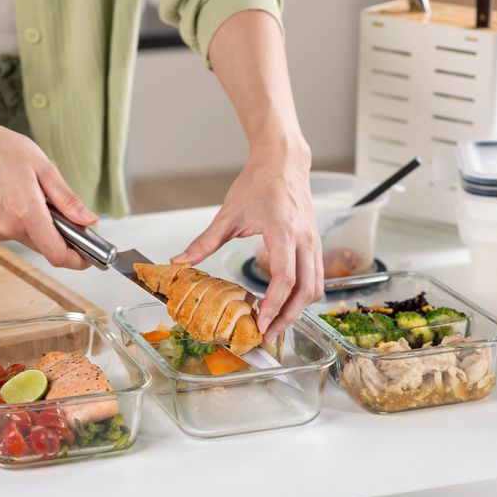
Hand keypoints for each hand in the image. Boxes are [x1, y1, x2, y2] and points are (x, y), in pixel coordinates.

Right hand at [0, 115, 95, 269]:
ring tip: (39, 198)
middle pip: (46, 248)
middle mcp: (8, 228)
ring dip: (43, 229)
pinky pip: (16, 234)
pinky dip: (26, 224)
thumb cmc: (0, 149)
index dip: (77, 259)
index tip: (90, 257)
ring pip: (32, 241)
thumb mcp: (44, 168)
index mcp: (25, 213)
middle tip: (70, 216)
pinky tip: (21, 201)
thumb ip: (67, 200)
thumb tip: (88, 221)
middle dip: (63, 238)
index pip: (57, 254)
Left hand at [171, 140, 322, 341]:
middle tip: (268, 335)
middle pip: (306, 290)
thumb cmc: (258, 182)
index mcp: (283, 231)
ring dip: (298, 309)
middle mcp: (304, 239)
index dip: (274, 305)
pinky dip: (303, 295)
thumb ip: (204, 242)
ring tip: (275, 324)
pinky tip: (284, 303)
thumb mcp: (228, 213)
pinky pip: (316, 277)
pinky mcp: (316, 244)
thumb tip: (179, 262)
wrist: (283, 162)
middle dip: (288, 317)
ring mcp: (314, 242)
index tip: (261, 323)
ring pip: (316, 287)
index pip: (284, 278)